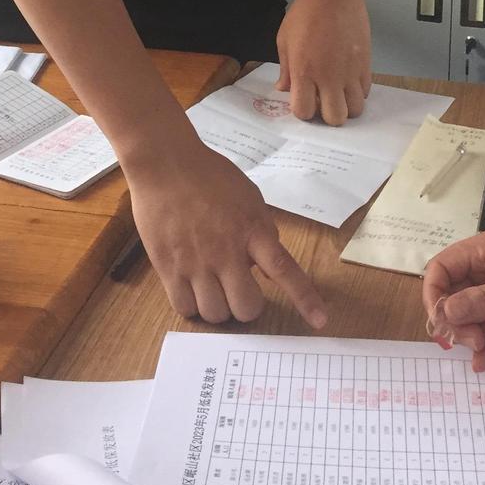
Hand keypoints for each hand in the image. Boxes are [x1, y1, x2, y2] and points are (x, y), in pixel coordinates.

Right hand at [127, 134, 327, 328]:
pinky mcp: (168, 268)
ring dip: (218, 307)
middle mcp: (225, 251)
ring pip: (215, 313)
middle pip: (246, 307)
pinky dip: (192, 305)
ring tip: (212, 288)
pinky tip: (191, 288)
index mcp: (251, 229)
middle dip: (247, 306)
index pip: (283, 269)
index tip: (319, 320)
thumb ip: (262, 231)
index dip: (303, 297)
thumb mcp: (248, 197)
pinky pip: (185, 308)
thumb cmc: (209, 176)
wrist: (165, 164)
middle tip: (239, 291)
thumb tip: (269, 268)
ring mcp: (195, 262)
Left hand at [276, 0, 370, 123]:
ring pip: (355, 110)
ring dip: (345, 106)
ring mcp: (350, 72)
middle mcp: (328, 77)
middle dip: (327, 115)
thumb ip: (285, 69)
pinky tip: (349, 80)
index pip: (304, 112)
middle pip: (334, 118)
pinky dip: (357, 92)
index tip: (303, 100)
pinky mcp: (365, 64)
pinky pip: (366, 92)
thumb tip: (284, 89)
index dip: (303, 111)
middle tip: (323, 101)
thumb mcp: (284, 40)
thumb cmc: (305, 13)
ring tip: (338, 92)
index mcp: (304, 72)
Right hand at [422, 227, 484, 371]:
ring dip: (474, 335)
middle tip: (473, 340)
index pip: (442, 269)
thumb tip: (445, 312)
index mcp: (483, 252)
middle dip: (457, 322)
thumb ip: (483, 299)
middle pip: (452, 299)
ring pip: (470, 320)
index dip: (435, 293)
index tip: (441, 320)